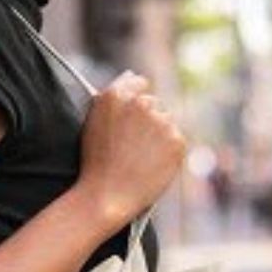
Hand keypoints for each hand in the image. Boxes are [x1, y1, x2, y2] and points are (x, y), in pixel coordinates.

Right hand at [76, 70, 186, 227]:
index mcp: (117, 95)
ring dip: (158, 134)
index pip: (139, 83)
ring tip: (140, 158)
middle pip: (154, 103)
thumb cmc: (96, 162)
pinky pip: (176, 139)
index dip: (135, 101)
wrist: (107, 195)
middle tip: (133, 145)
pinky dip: (168, 151)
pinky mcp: (177, 141)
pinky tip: (151, 164)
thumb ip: (113, 96)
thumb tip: (132, 76)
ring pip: (166, 121)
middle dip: (147, 119)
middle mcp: (141, 103)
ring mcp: (162, 121)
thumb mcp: (94, 122)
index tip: (131, 118)